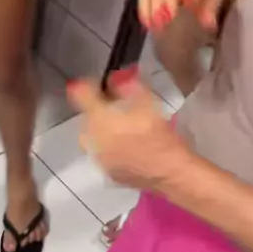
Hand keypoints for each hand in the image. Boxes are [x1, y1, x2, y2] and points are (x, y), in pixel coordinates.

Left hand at [67, 73, 187, 189]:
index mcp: (100, 119)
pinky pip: (101, 153)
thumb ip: (128, 85)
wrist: (171, 172)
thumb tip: (115, 78)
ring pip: (92, 137)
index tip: (99, 83)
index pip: (81, 94)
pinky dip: (108, 146)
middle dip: (97, 109)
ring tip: (121, 127)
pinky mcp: (106, 173)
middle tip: (115, 106)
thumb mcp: (148, 102)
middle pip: (86, 117)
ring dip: (102, 129)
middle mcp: (93, 139)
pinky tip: (125, 146)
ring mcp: (98, 159)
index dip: (88, 85)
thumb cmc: (160, 135)